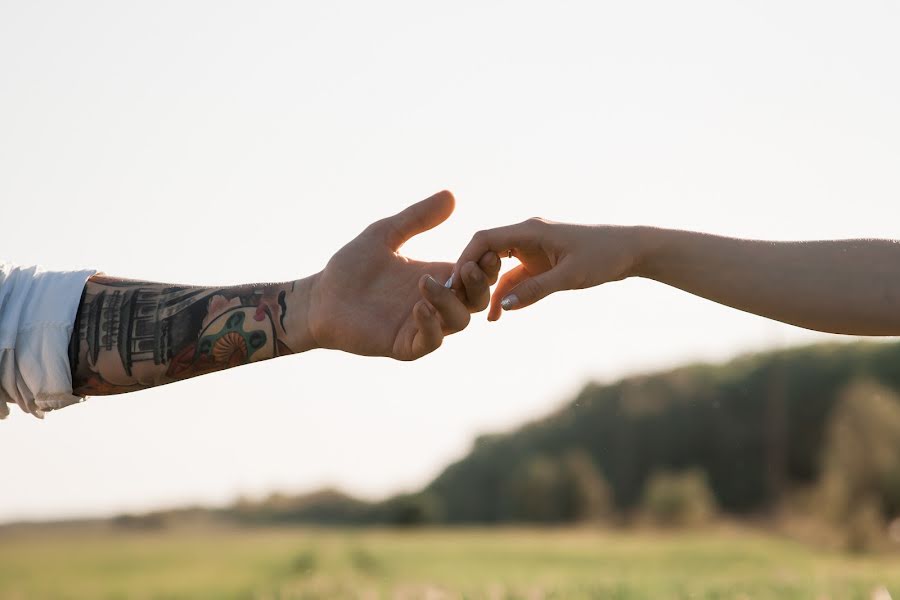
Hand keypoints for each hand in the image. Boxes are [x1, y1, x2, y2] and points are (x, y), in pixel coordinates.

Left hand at [305, 191, 499, 359]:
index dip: (485, 264)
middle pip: (478, 301)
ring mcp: (422, 325)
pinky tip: (418, 306)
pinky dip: (430, 325)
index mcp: (438, 276)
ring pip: (459, 321)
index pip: (477, 275)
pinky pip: (431, 341)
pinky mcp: (404, 345)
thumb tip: (450, 195)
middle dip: (479, 284)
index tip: (482, 248)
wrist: (319, 297)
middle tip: (467, 266)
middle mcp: (436, 303)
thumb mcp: (385, 234)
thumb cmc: (351, 267)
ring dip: (450, 302)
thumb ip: (416, 218)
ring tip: (426, 283)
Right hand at [452, 218, 641, 320]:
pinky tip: (501, 314)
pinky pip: (515, 277)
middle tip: (457, 300)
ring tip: (478, 315)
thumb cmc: (604, 257)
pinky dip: (507, 293)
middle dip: (470, 276)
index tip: (452, 284)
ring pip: (499, 267)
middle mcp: (527, 235)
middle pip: (486, 251)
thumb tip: (505, 307)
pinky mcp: (541, 261)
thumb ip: (536, 291)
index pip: (484, 239)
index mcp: (530, 230)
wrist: (631, 252)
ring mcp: (533, 248)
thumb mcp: (570, 277)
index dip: (465, 259)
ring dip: (489, 289)